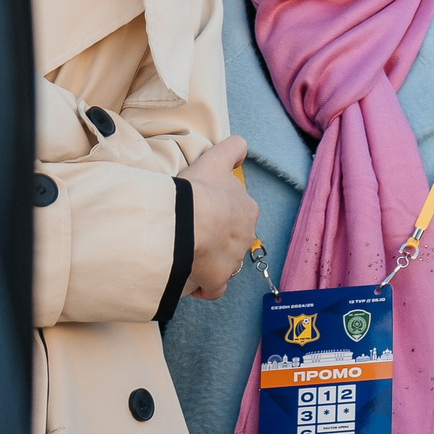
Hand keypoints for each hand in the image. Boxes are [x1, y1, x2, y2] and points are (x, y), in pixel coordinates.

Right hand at [179, 136, 257, 299]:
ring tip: (186, 255)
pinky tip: (192, 284)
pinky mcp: (218, 280)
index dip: (221, 214)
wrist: (188, 222)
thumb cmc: (200, 191)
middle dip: (217, 238)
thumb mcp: (216, 161)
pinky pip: (214, 288)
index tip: (202, 214)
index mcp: (247, 209)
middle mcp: (246, 235)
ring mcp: (233, 260)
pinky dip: (206, 288)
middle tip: (190, 233)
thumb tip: (240, 145)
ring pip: (224, 262)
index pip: (237, 213)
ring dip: (210, 260)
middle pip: (232, 238)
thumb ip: (231, 149)